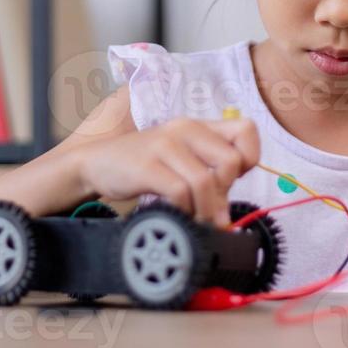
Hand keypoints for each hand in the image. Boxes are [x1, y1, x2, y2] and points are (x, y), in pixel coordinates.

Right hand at [72, 117, 260, 226]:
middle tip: (212, 209)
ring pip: (205, 182)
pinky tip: (177, 215)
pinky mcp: (146, 166)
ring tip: (199, 222)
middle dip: (226, 193)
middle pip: (230, 161)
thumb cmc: (146, 164)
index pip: (247, 130)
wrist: (97, 162)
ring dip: (207, 211)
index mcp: (199, 126)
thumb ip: (208, 173)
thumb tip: (228, 212)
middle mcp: (185, 129)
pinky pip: (179, 192)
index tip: (232, 181)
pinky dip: (184, 211)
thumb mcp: (181, 159)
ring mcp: (164, 145)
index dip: (249, 158)